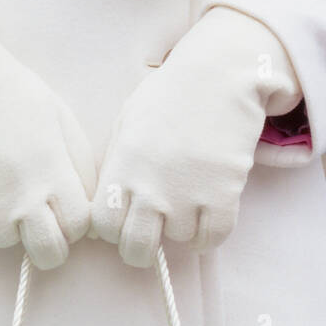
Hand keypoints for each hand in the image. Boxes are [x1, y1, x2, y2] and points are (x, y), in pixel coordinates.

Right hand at [0, 6, 93, 269]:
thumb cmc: (17, 102)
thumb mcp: (64, 126)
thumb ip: (83, 174)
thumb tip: (92, 224)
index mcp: (55, 174)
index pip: (79, 228)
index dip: (74, 224)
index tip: (63, 210)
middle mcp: (24, 195)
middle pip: (49, 254)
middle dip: (48, 245)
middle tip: (37, 224)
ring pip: (6, 242)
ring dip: (5, 225)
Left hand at [92, 6, 300, 266]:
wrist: (220, 75)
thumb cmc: (170, 97)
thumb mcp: (128, 124)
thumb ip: (116, 168)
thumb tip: (107, 208)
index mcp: (123, 167)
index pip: (103, 226)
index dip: (111, 230)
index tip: (122, 222)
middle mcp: (151, 186)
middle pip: (135, 248)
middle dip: (139, 250)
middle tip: (149, 238)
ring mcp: (188, 193)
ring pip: (179, 240)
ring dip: (182, 229)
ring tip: (187, 202)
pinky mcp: (223, 195)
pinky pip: (211, 238)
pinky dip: (209, 235)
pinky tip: (206, 218)